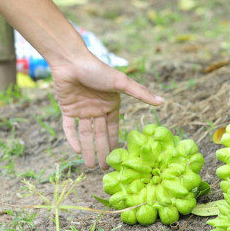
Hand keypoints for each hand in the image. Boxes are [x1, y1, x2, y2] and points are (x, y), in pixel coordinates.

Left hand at [51, 53, 163, 168]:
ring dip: (87, 149)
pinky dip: (72, 138)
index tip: (117, 159)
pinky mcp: (67, 109)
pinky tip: (76, 151)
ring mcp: (82, 110)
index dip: (114, 143)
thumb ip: (141, 94)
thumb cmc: (98, 70)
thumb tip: (162, 102)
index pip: (113, 129)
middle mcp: (97, 109)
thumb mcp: (121, 83)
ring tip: (89, 166)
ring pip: (85, 134)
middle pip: (99, 135)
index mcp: (111, 105)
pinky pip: (69, 127)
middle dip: (101, 151)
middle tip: (103, 169)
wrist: (71, 61)